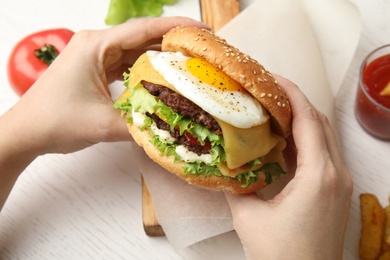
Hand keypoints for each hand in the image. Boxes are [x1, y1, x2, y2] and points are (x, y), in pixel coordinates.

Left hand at [0, 17, 209, 208]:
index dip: (175, 29)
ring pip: (136, 51)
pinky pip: (128, 64)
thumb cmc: (55, 121)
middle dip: (173, 43)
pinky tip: (163, 78)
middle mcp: (97, 45)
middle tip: (201, 52)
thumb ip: (140, 125)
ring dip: (161, 57)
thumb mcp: (102, 124)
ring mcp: (96, 56)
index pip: (143, 30)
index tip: (201, 31)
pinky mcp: (97, 69)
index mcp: (95, 46)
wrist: (27, 132)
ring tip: (188, 65)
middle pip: (143, 37)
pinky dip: (147, 70)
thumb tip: (171, 127)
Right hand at [225, 75, 352, 259]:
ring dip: (301, 119)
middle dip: (296, 100)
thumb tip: (224, 163)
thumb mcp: (248, 217)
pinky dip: (304, 139)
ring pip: (323, 137)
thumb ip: (236, 184)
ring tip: (273, 108)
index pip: (308, 120)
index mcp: (318, 176)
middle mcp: (336, 174)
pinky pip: (322, 154)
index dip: (291, 93)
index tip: (272, 77)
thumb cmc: (280, 256)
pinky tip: (283, 138)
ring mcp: (339, 183)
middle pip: (320, 122)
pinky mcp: (335, 192)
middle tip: (269, 89)